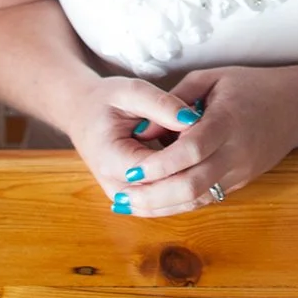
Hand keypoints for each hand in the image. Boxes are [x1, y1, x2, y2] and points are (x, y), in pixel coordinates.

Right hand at [68, 73, 207, 211]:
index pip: (157, 169)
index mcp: (110, 159)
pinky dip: (186, 190)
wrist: (83, 116)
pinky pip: (165, 205)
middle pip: (165, 192)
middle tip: (213, 146)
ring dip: (192, 184)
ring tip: (209, 157)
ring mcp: (125, 199)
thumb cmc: (106, 101)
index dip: (185, 153)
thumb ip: (161, 104)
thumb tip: (193, 119)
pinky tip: (201, 170)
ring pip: (169, 204)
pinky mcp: (134, 201)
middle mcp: (116, 188)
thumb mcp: (131, 91)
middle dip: (193, 170)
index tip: (206, 130)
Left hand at [107, 66, 297, 217]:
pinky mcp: (240, 183)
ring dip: (161, 206)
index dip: (159, 163)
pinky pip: (206, 199)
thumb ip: (174, 101)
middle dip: (154, 194)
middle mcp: (236, 152)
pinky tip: (152, 205)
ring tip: (128, 206)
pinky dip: (177, 205)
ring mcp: (240, 172)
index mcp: (228, 120)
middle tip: (122, 195)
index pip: (192, 149)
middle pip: (192, 183)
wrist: (296, 107)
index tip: (130, 169)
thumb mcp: (211, 78)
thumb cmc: (250, 85)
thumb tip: (140, 130)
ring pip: (197, 199)